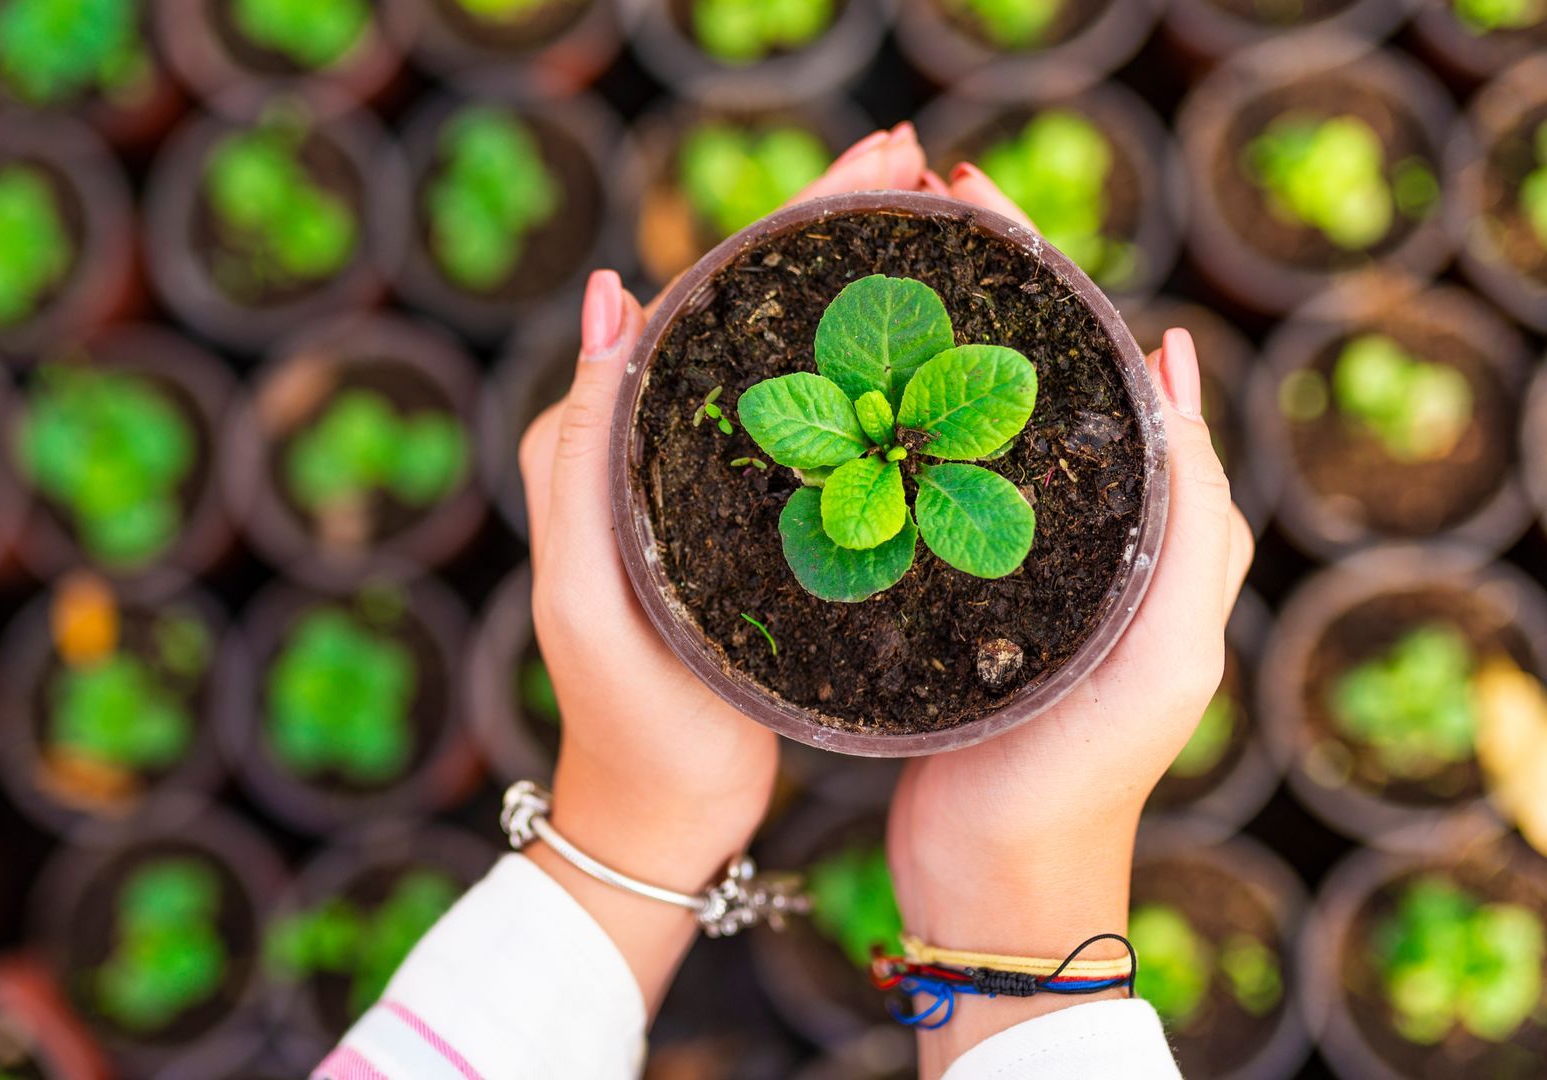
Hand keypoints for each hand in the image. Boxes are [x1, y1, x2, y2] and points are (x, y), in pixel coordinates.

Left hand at [516, 123, 944, 1009]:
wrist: (655, 819)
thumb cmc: (628, 722)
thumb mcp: (589, 592)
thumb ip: (582, 451)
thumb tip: (610, 296)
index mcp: (595, 443)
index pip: (690, 299)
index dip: (780, 228)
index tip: (872, 172)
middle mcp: (640, 443)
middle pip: (739, 309)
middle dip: (823, 229)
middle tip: (919, 170)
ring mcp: (694, 477)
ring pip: (774, 354)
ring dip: (843, 283)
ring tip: (928, 222)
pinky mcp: (738, 516)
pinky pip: (797, 415)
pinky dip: (852, 367)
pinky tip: (916, 344)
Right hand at [885, 276, 1254, 1068]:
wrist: (994, 888)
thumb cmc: (1081, 781)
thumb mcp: (1164, 652)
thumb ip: (1191, 523)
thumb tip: (1175, 368)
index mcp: (1144, 537)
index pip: (1105, 376)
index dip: (1052, 286)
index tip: (982, 214)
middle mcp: (1073, 539)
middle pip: (1028, 387)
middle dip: (980, 296)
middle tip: (912, 219)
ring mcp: (1001, 569)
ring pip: (966, 432)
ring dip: (924, 352)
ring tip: (869, 285)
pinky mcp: (937, 601)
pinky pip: (920, 492)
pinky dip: (886, 432)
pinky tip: (838, 399)